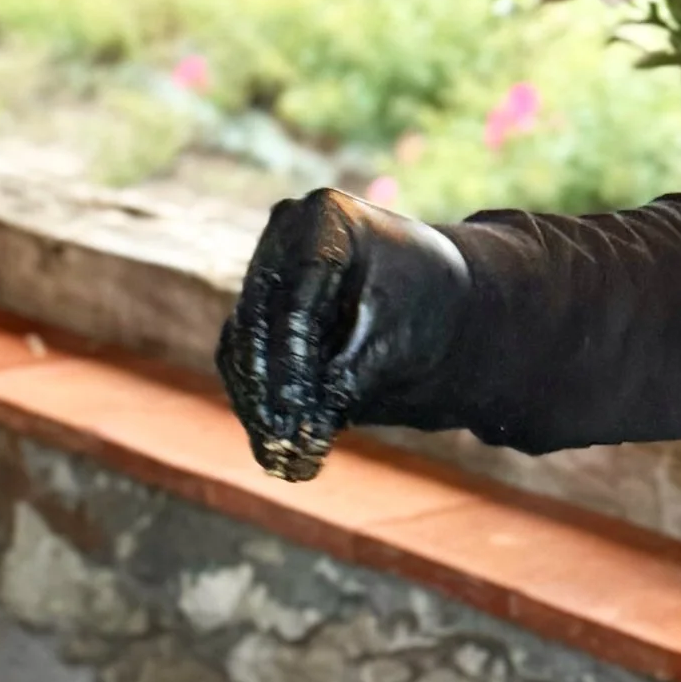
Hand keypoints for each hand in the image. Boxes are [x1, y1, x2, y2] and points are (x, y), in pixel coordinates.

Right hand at [216, 188, 468, 482]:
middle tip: (284, 450)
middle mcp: (281, 235)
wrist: (437, 294)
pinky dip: (260, 400)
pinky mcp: (259, 303)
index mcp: (323, 220)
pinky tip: (279, 448)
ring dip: (258, 405)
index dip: (291, 369)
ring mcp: (265, 266)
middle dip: (270, 394)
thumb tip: (310, 425)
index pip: (294, 304)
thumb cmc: (430, 306)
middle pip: (257, 322)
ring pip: (243, 343)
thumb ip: (353, 375)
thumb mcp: (401, 337)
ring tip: (283, 460)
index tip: (296, 421)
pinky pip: (246, 354)